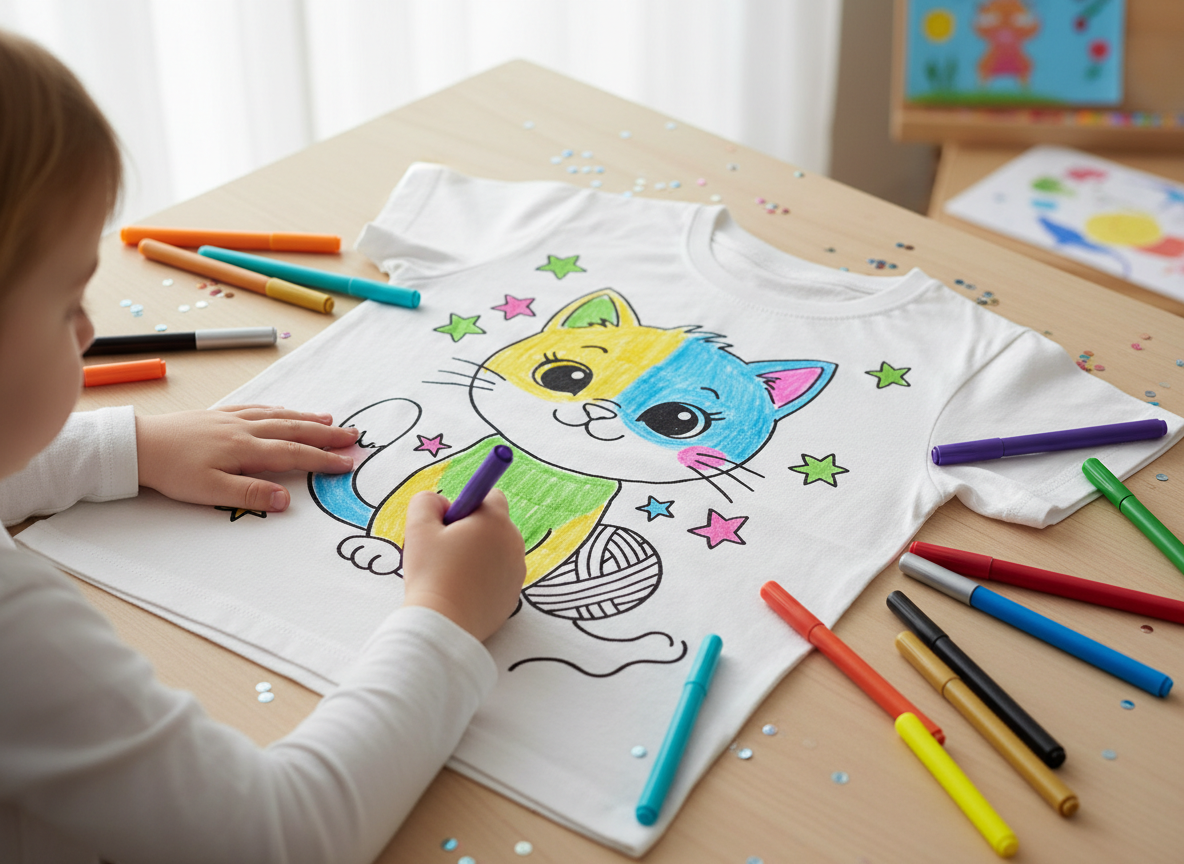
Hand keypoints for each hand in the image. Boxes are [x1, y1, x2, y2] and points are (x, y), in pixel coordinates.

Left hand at [136, 405, 358, 510]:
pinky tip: (286, 411)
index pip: (294, 454)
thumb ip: (250, 494)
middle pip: (294, 429)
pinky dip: (279, 409)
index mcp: (245, 448)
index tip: (347, 463)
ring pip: (279, 415)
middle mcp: (245, 429)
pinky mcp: (220, 414)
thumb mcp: (210, 491)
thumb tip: (286, 500)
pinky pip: (259, 408)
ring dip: (307, 418)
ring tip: (330, 419)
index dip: (323, 459)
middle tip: (353, 436)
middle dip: (326, 434)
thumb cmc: (172, 471)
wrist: (139, 444)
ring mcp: (233, 418)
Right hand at [401, 489, 525, 640]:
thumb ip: (427, 502)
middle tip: (444, 551)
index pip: (490, 496)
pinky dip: (483, 580)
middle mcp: (513, 543)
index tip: (447, 526)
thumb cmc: (431, 573)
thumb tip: (442, 504)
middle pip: (494, 525)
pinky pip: (498, 578)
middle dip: (471, 531)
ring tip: (451, 575)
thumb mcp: (418, 528)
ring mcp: (517, 572)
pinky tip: (462, 592)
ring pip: (496, 552)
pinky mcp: (513, 596)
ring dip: (477, 556)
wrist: (444, 624)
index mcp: (495, 521)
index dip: (466, 506)